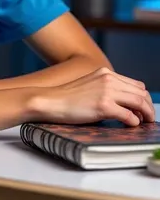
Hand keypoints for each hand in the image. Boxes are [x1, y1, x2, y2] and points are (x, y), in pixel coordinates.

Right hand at [35, 67, 154, 125]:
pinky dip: (133, 122)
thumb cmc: (67, 98)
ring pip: (139, 102)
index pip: (136, 84)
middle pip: (141, 92)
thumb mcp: (90, 86)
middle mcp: (108, 79)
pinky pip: (129, 116)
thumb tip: (125, 104)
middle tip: (148, 118)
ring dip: (145, 114)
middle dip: (148, 107)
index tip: (143, 109)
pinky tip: (130, 125)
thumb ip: (106, 89)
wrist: (50, 101)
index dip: (143, 98)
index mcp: (106, 73)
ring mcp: (106, 91)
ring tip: (144, 122)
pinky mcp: (103, 106)